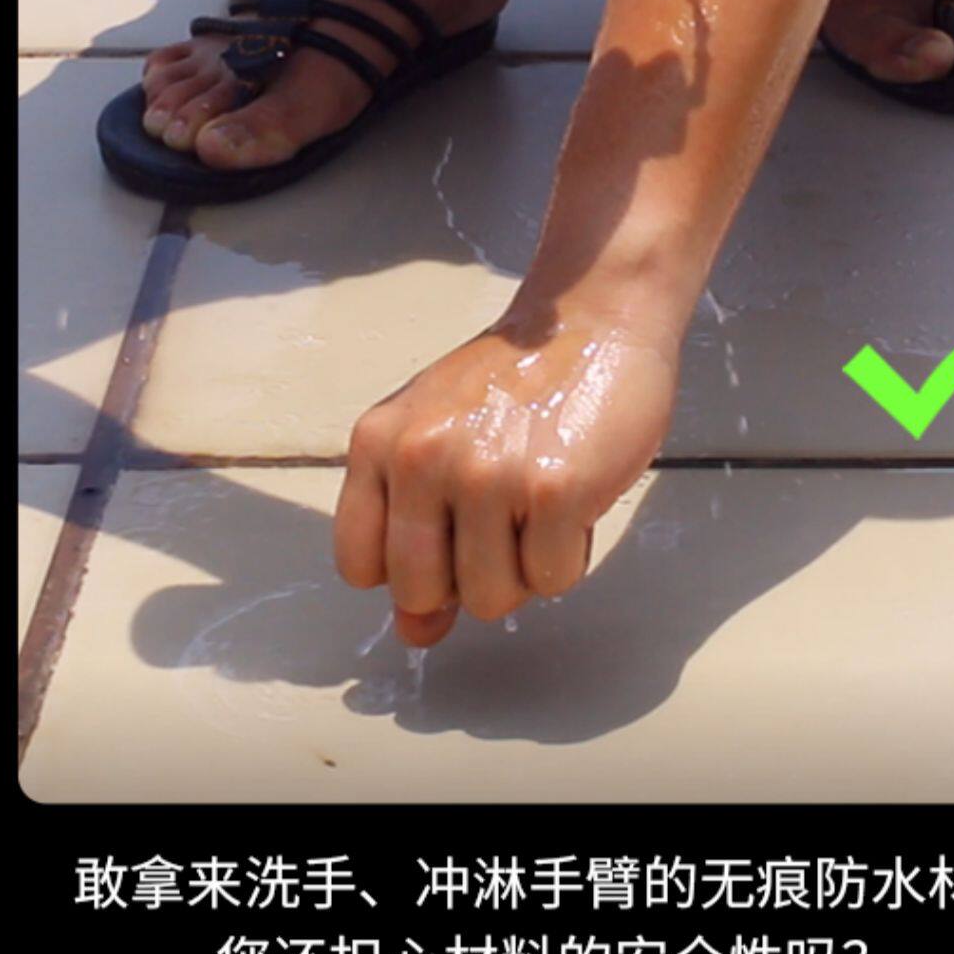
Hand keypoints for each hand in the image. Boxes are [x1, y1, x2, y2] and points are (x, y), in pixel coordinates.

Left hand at [334, 311, 679, 645]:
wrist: (594, 320)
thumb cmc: (515, 385)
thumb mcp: (440, 442)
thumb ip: (414, 532)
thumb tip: (414, 633)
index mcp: (378, 442)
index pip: (359, 565)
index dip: (409, 569)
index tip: (445, 538)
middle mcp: (421, 457)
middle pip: (421, 594)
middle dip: (468, 578)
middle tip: (502, 520)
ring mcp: (486, 473)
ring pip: (491, 599)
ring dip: (525, 568)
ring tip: (539, 503)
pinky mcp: (552, 488)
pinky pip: (553, 580)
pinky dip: (570, 555)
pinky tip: (573, 497)